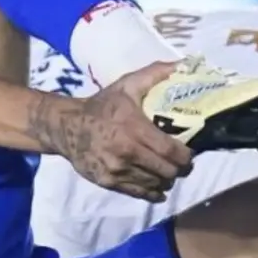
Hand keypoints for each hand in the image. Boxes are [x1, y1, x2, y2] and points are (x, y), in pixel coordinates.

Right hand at [47, 62, 193, 201]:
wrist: (67, 126)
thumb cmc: (102, 106)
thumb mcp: (127, 86)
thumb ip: (154, 75)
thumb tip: (182, 64)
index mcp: (135, 129)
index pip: (171, 151)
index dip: (186, 156)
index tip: (191, 154)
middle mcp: (127, 153)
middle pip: (166, 171)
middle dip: (180, 169)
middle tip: (183, 164)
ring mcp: (117, 170)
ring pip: (154, 183)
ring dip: (166, 180)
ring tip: (169, 172)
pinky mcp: (108, 182)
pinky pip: (138, 193)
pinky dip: (152, 193)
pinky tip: (158, 188)